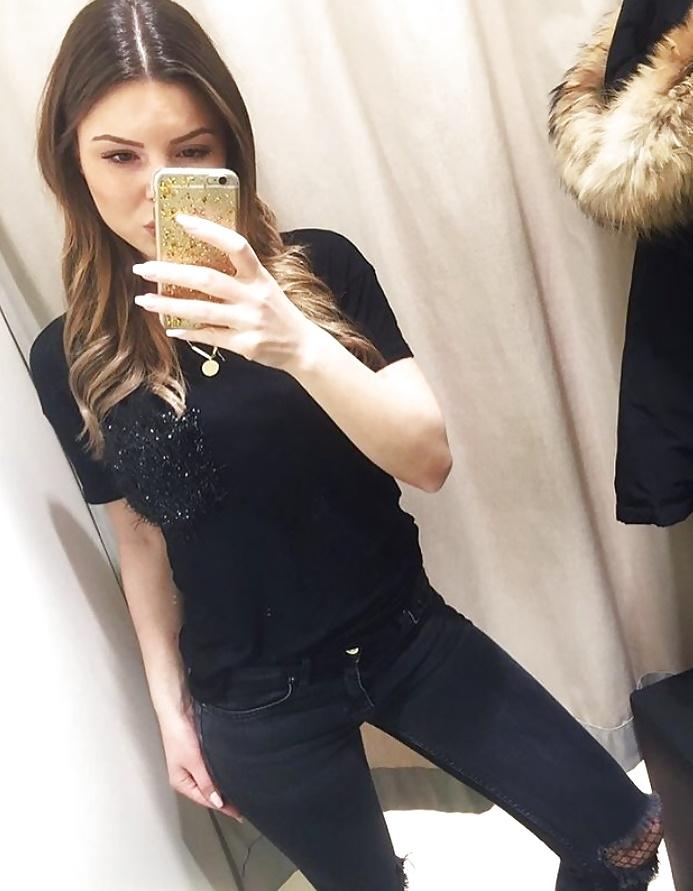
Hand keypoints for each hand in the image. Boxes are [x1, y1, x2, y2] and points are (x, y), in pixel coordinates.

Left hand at [132, 214, 316, 372]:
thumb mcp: (265, 286)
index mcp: (259, 276)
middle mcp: (254, 296)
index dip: (209, 231)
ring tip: (144, 300)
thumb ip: (239, 274)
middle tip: (143, 267)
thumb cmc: (278, 313)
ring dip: (169, 305)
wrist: (303, 347)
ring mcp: (249, 321)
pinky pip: (210, 336)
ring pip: (202, 311)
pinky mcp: (245, 344)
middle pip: (207, 279)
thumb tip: (198, 261)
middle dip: (171, 272)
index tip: (181, 220)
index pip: (236, 246)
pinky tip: (171, 328)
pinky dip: (188, 332)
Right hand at [158, 704, 243, 822]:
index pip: (205, 799)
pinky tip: (232, 772)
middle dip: (224, 798)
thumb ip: (206, 782)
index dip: (223, 807)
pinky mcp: (201, 751)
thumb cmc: (178, 733)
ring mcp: (194, 763)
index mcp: (181, 782)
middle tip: (244, 803)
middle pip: (209, 791)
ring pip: (212, 779)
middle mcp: (188, 774)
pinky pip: (213, 766)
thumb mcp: (193, 762)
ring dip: (224, 784)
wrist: (178, 708)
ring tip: (240, 791)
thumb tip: (217, 801)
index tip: (239, 813)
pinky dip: (222, 771)